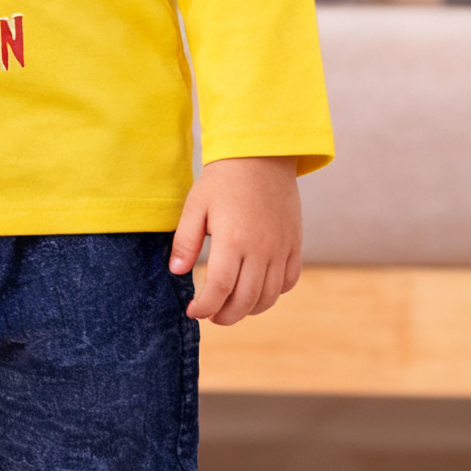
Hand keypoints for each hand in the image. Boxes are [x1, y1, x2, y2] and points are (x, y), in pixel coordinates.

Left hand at [170, 156, 303, 325]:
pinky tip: (258, 290)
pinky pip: (290, 280)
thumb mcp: (195, 205)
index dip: (205, 307)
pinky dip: (275, 293)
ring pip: (270, 296)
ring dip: (250, 310)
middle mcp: (261, 249)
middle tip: (211, 316)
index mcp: (233, 241)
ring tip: (232, 307)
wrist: (262, 155)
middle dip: (225, 316)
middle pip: (246, 300)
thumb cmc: (223, 179)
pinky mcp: (294, 243)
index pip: (219, 290)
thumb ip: (185, 241)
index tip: (193, 311)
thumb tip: (176, 271)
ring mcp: (281, 248)